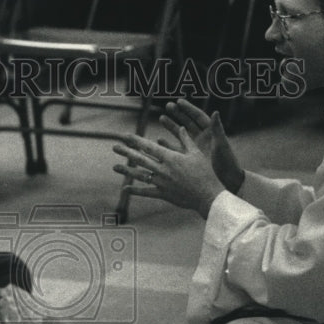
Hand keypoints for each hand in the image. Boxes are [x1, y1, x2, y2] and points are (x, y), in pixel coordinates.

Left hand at [112, 103, 226, 217]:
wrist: (208, 196)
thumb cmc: (205, 173)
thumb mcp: (196, 153)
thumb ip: (186, 140)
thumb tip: (180, 127)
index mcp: (171, 158)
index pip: (149, 147)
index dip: (136, 141)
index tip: (125, 136)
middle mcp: (163, 170)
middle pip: (140, 159)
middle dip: (126, 152)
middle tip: (114, 147)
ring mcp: (162, 183)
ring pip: (140, 175)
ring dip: (127, 170)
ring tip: (115, 166)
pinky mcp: (163, 194)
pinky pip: (147, 192)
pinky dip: (135, 190)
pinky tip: (125, 189)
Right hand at [164, 99, 244, 193]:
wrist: (227, 181)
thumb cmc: (226, 163)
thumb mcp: (220, 145)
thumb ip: (217, 129)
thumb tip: (215, 112)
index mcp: (210, 133)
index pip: (198, 117)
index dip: (188, 109)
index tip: (178, 102)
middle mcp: (202, 138)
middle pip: (188, 122)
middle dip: (178, 114)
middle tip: (167, 106)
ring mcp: (195, 148)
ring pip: (181, 133)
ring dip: (172, 126)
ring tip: (162, 118)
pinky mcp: (189, 158)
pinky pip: (177, 148)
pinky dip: (168, 144)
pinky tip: (159, 140)